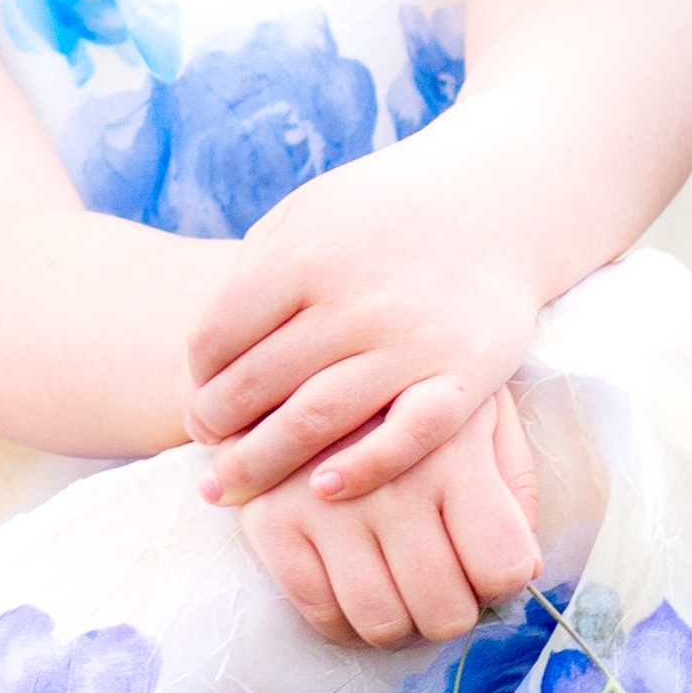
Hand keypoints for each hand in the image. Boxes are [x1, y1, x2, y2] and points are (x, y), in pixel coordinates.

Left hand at [182, 128, 553, 509]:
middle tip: (206, 453)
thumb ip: (254, 274)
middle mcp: (353, 301)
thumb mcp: (305, 215)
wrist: (493, 201)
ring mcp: (411, 341)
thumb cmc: (378, 215)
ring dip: (261, 462)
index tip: (198, 399)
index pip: (218, 336)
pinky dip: (364, 468)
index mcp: (302, 256)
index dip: (197, 377)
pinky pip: (410, 436)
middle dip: (216, 428)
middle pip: (256, 385)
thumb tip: (202, 355)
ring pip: (317, 420)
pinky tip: (322, 491)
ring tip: (232, 487)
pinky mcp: (466, 373)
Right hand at [235, 386, 539, 649]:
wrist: (294, 350)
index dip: (501, 581)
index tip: (484, 566)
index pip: (503, 567)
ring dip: (400, 627)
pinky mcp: (270, 520)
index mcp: (451, 453)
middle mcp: (390, 485)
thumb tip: (528, 569)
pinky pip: (317, 610)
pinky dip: (342, 623)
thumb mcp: (478, 412)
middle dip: (452, 612)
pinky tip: (352, 594)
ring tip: (399, 596)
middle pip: (445, 610)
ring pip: (381, 622)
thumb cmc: (404, 391)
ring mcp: (324, 507)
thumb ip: (513, 486)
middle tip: (441, 589)